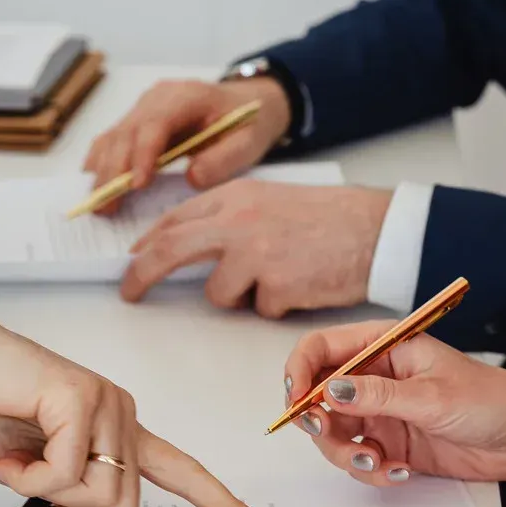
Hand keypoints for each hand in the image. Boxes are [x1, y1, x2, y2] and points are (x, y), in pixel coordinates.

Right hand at [0, 312, 270, 506]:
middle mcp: (122, 416)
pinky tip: (6, 452)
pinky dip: (26, 478)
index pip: (183, 473)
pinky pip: (66, 474)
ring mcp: (107, 404)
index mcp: (118, 432)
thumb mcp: (27, 475)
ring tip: (11, 466)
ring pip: (100, 497)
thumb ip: (61, 499)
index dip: (220, 505)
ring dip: (45, 500)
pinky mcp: (82, 398)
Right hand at [84, 78, 291, 213]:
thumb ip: (223, 159)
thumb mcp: (248, 142)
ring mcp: (143, 108)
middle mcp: (158, 98)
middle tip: (108, 207)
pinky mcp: (137, 122)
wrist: (246, 104)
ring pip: (113, 137)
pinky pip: (112, 140)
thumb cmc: (247, 123)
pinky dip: (101, 163)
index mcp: (187, 96)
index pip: (155, 123)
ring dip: (103, 172)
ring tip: (100, 205)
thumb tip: (191, 179)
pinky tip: (96, 186)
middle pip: (126, 132)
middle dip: (114, 171)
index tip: (137, 185)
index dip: (142, 154)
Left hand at [120, 180, 390, 315]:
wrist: (376, 230)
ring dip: (241, 296)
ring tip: (280, 277)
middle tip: (130, 292)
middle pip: (170, 250)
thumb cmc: (329, 218)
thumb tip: (189, 246)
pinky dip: (277, 305)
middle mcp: (238, 222)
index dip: (147, 243)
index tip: (133, 259)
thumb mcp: (270, 202)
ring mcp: (255, 254)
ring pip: (218, 293)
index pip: (174, 219)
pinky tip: (302, 284)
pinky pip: (259, 309)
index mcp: (235, 196)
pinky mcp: (276, 286)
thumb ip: (229, 218)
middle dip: (141, 273)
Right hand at [281, 321, 505, 506]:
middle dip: (317, 422)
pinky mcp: (391, 445)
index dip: (299, 371)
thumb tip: (330, 391)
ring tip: (377, 464)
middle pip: (318, 396)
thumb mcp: (432, 396)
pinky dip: (370, 471)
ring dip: (346, 454)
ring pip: (334, 434)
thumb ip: (378, 397)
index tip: (296, 400)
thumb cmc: (493, 400)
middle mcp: (375, 379)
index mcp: (384, 347)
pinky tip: (400, 473)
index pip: (321, 349)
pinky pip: (359, 460)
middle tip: (330, 436)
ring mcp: (381, 413)